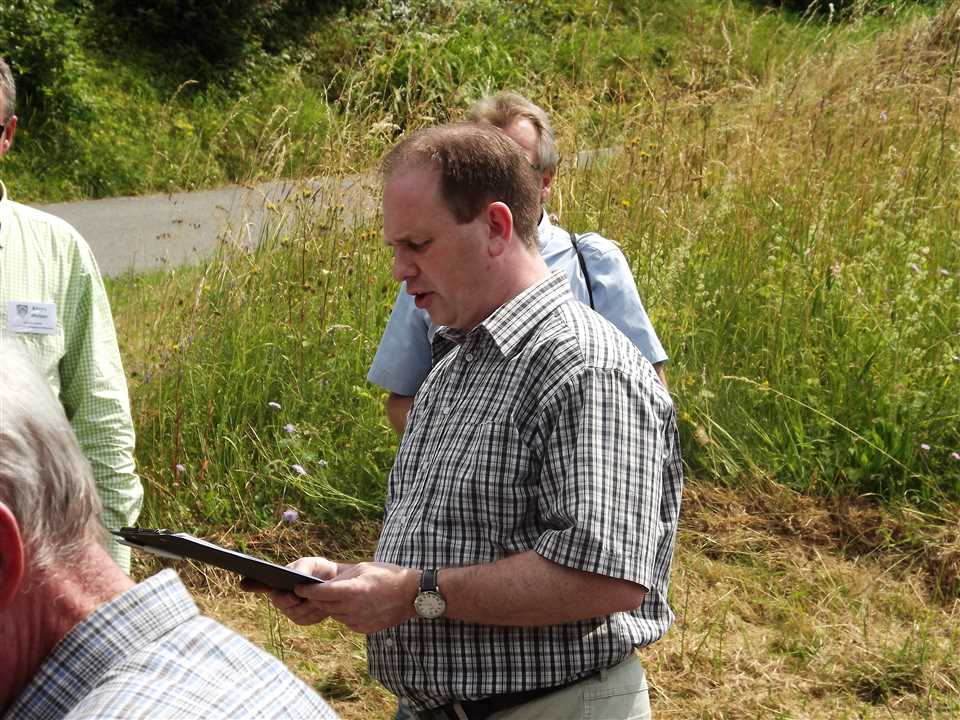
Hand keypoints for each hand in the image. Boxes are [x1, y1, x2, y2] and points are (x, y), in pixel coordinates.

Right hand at [241, 557, 340, 624]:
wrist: (336, 584)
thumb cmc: (319, 571)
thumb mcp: (312, 564)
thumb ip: (302, 567)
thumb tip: (294, 575)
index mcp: (279, 581)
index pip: (260, 583)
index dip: (251, 584)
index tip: (242, 583)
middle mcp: (280, 597)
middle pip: (278, 602)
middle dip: (288, 600)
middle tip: (296, 596)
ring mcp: (290, 610)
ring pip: (294, 613)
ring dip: (306, 606)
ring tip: (316, 598)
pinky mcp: (303, 619)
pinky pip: (306, 619)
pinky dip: (315, 613)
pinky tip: (322, 607)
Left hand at [289, 561, 419, 633]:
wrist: (411, 595)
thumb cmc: (387, 575)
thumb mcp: (363, 568)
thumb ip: (342, 578)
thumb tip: (324, 585)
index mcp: (352, 590)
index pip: (320, 593)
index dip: (306, 590)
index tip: (298, 587)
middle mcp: (353, 608)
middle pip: (324, 605)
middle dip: (317, 598)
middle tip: (312, 591)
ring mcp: (359, 620)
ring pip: (334, 614)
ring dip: (331, 606)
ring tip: (337, 596)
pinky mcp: (364, 629)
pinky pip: (346, 621)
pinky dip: (344, 613)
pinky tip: (353, 604)